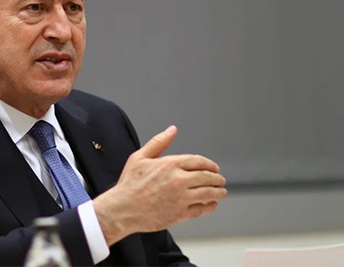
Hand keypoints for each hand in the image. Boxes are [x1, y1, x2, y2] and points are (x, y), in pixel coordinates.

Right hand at [93, 125, 226, 244]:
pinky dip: (209, 206)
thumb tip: (172, 129)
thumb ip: (159, 142)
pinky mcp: (179, 214)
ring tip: (221, 192)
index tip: (214, 168)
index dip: (209, 164)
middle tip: (220, 180)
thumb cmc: (129, 184)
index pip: (198, 161)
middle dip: (217, 178)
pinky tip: (212, 204)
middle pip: (206, 177)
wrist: (122, 209)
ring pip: (207, 193)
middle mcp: (178, 180)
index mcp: (170, 164)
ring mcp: (180, 198)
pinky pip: (201, 209)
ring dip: (218, 192)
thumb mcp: (140, 157)